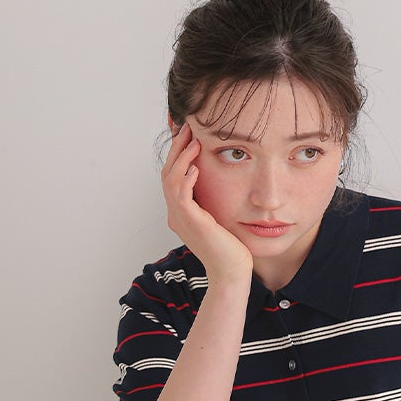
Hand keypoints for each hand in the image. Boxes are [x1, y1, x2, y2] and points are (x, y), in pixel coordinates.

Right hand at [161, 123, 252, 283]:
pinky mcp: (190, 222)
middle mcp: (176, 215)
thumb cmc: (232, 248)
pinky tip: (197, 165)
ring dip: (181, 157)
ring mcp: (180, 219)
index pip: (173, 176)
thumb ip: (216, 200)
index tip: (189, 134)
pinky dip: (186, 177)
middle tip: (188, 127)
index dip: (178, 154)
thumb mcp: (222, 217)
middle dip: (177, 148)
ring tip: (193, 140)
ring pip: (171, 180)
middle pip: (168, 173)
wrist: (232, 272)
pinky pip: (181, 194)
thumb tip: (225, 179)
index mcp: (181, 213)